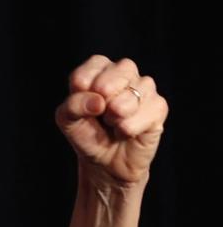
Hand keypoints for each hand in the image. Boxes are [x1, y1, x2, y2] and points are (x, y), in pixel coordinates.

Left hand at [55, 55, 168, 193]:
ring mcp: (145, 88)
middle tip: (99, 115)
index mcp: (100, 69)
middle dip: (103, 99)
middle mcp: (125, 72)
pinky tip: (125, 133)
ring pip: (131, 96)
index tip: (82, 106)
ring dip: (115, 117)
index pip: (94, 65)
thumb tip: (98, 100)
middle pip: (120, 71)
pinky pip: (145, 114)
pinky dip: (128, 129)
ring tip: (112, 125)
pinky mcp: (159, 107)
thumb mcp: (68, 120)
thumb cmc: (87, 134)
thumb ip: (73, 105)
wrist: (105, 162)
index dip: (84, 88)